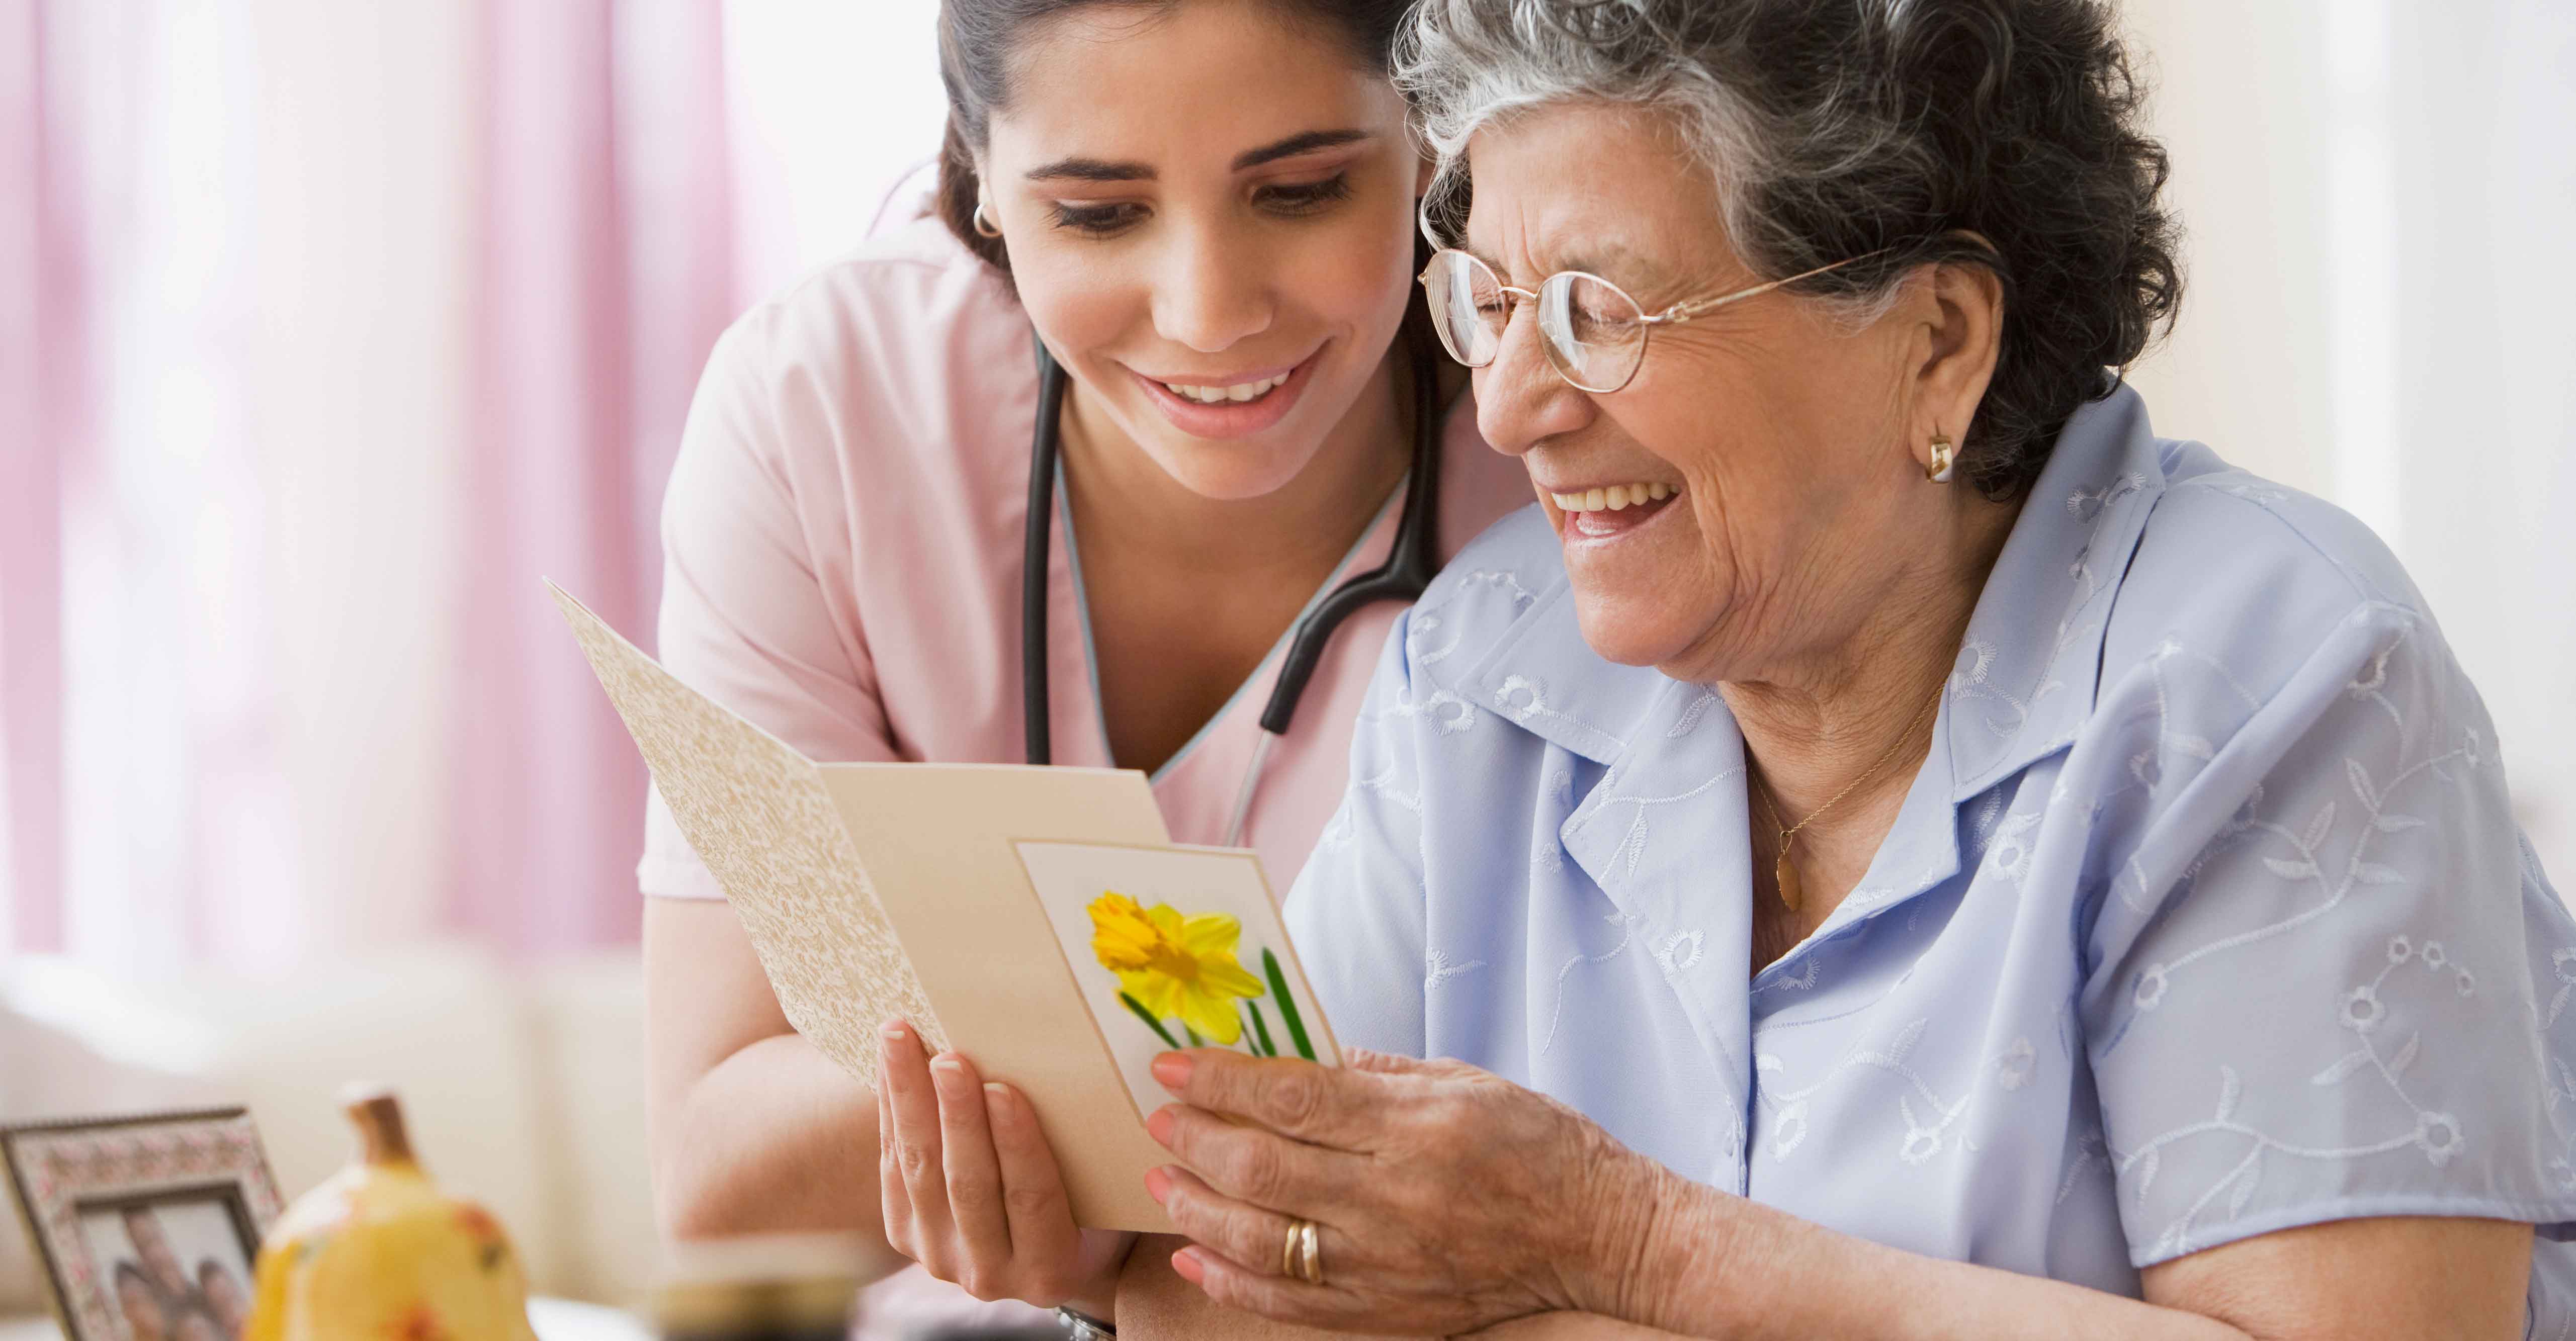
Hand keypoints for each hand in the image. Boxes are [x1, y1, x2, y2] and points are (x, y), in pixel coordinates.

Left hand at [877, 1021, 1134, 1310]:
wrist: (1042, 1252)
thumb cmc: (1087, 1205)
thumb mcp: (1101, 1195)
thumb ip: (1081, 1158)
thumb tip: (1066, 1071)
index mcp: (1050, 1270)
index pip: (1032, 1198)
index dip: (1016, 1144)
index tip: (1003, 1089)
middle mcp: (991, 1275)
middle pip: (969, 1185)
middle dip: (957, 1117)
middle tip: (949, 1059)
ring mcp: (941, 1257)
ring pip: (921, 1172)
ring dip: (909, 1101)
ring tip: (902, 1042)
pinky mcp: (904, 1235)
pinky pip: (892, 1167)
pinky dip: (890, 1111)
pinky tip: (888, 1065)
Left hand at [1140, 1048, 1671, 1335]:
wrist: (1599, 1235)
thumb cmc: (1534, 1145)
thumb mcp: (1460, 1081)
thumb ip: (1371, 1071)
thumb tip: (1288, 1052)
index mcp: (1418, 1128)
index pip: (1296, 1099)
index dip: (1223, 1080)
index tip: (1173, 1065)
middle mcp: (1398, 1199)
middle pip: (1266, 1168)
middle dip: (1195, 1139)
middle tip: (1158, 1117)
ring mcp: (1390, 1264)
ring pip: (1263, 1242)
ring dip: (1198, 1209)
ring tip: (1162, 1180)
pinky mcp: (1389, 1312)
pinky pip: (1290, 1304)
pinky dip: (1231, 1282)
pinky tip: (1194, 1256)